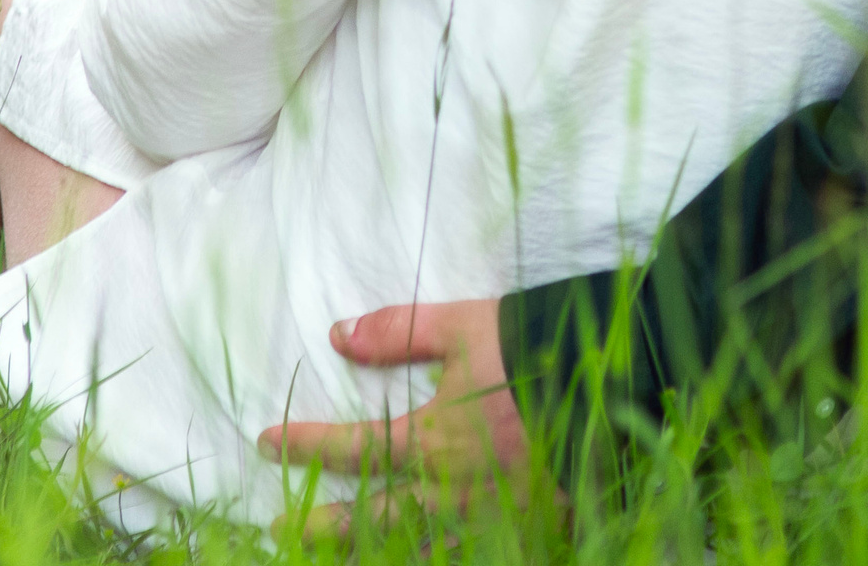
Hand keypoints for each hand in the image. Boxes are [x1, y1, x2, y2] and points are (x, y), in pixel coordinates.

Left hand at [261, 298, 543, 533]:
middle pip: (370, 518)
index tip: (266, 441)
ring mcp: (478, 521)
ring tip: (335, 560)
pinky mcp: (513, 533)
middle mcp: (444, 492)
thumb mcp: (461, 326)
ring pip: (411, 550)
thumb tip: (338, 334)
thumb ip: (399, 331)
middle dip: (322, 526)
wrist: (601, 391)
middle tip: (280, 530)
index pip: (350, 447)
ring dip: (367, 553)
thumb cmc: (527, 354)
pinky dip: (429, 555)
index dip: (304, 444)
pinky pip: (458, 554)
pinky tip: (415, 555)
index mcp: (428, 441)